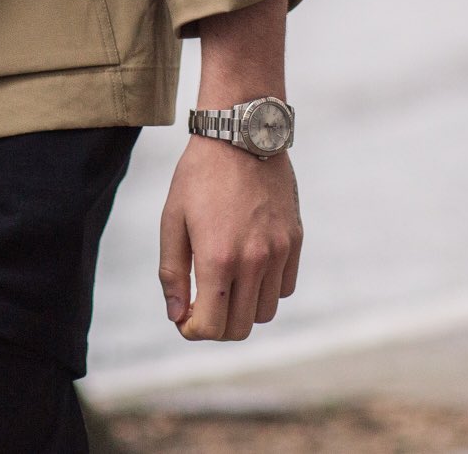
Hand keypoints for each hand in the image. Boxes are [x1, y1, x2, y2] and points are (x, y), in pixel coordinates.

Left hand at [157, 134, 300, 340]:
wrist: (240, 136)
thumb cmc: (198, 177)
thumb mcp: (172, 221)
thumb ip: (172, 274)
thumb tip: (177, 316)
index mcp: (217, 257)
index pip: (211, 325)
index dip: (193, 331)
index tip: (184, 319)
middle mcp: (254, 260)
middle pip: (240, 327)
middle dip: (217, 327)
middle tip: (201, 308)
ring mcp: (279, 252)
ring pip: (265, 312)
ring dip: (242, 309)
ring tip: (224, 287)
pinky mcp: (295, 241)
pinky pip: (284, 288)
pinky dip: (265, 290)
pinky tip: (247, 269)